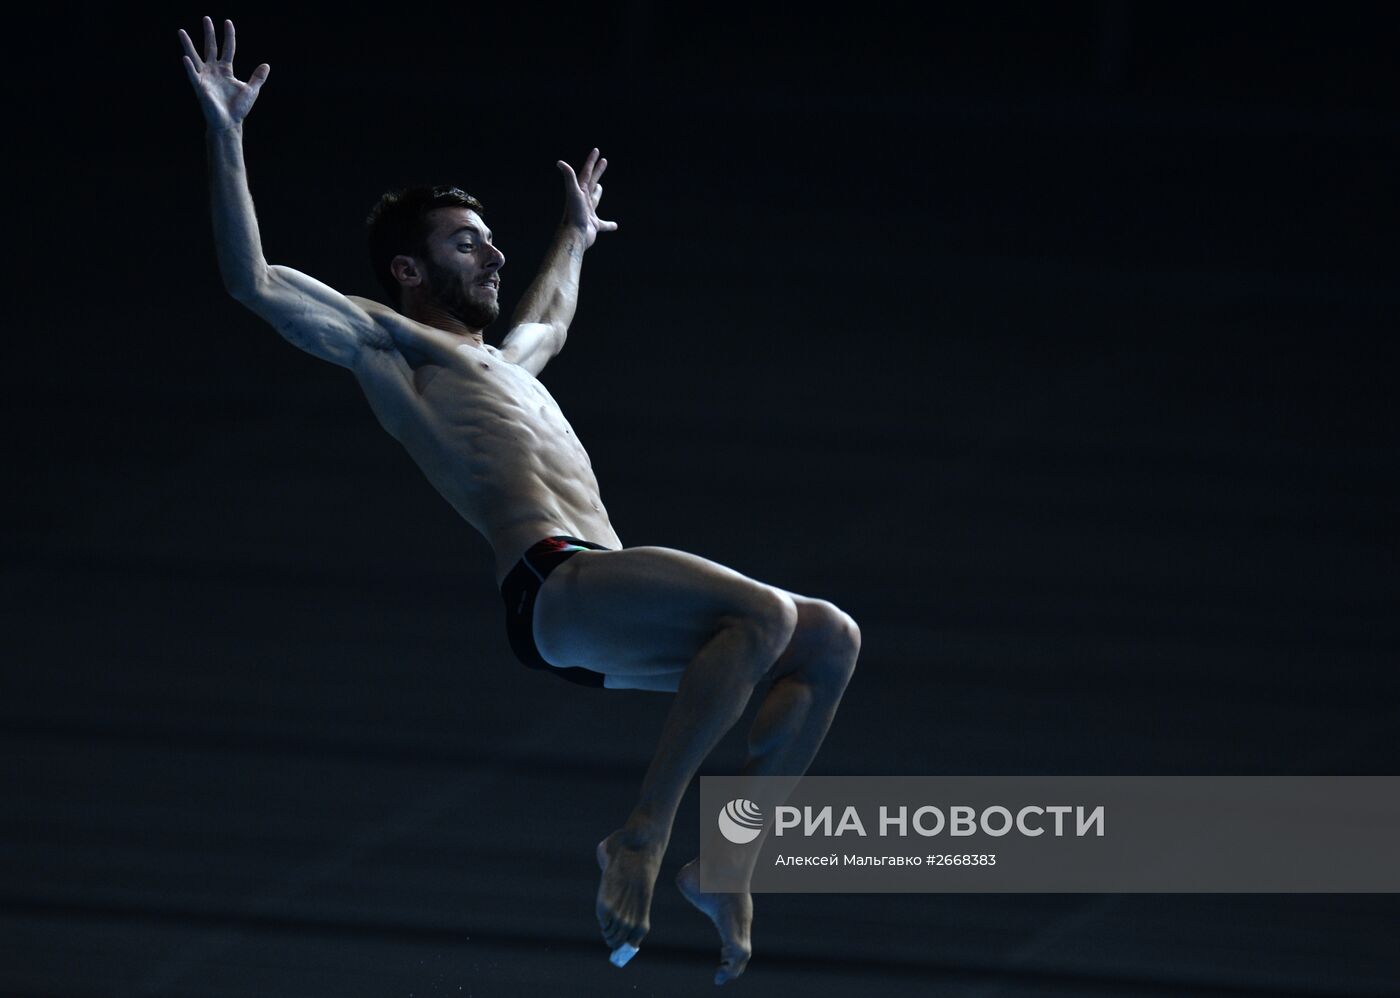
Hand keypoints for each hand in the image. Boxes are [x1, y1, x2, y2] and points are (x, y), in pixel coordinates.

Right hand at [178, 16, 268, 131]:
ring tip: (181, 31)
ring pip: (195, 57)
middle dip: (209, 33)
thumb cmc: (238, 108)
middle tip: (206, 18)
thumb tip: (266, 65)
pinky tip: (185, 58)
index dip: (228, 36)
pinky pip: (193, 75)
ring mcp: (205, 77)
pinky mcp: (200, 87)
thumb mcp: (251, 90)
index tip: (227, 22)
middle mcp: (213, 70)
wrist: (229, 123)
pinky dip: (189, 67)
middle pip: (210, 47)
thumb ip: (257, 77)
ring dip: (188, 45)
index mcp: (226, 70)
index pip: (228, 48)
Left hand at [556, 148, 618, 247]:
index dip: (591, 161)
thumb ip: (569, 177)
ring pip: (595, 200)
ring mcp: (588, 212)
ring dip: (598, 193)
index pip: (586, 172)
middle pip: (592, 182)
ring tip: (600, 188)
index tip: (597, 151)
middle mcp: (583, 200)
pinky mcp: (593, 225)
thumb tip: (560, 162)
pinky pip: (603, 224)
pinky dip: (609, 225)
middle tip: (604, 161)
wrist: (574, 236)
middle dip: (597, 171)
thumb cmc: (574, 214)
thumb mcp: (573, 193)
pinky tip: (615, 226)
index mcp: (580, 191)